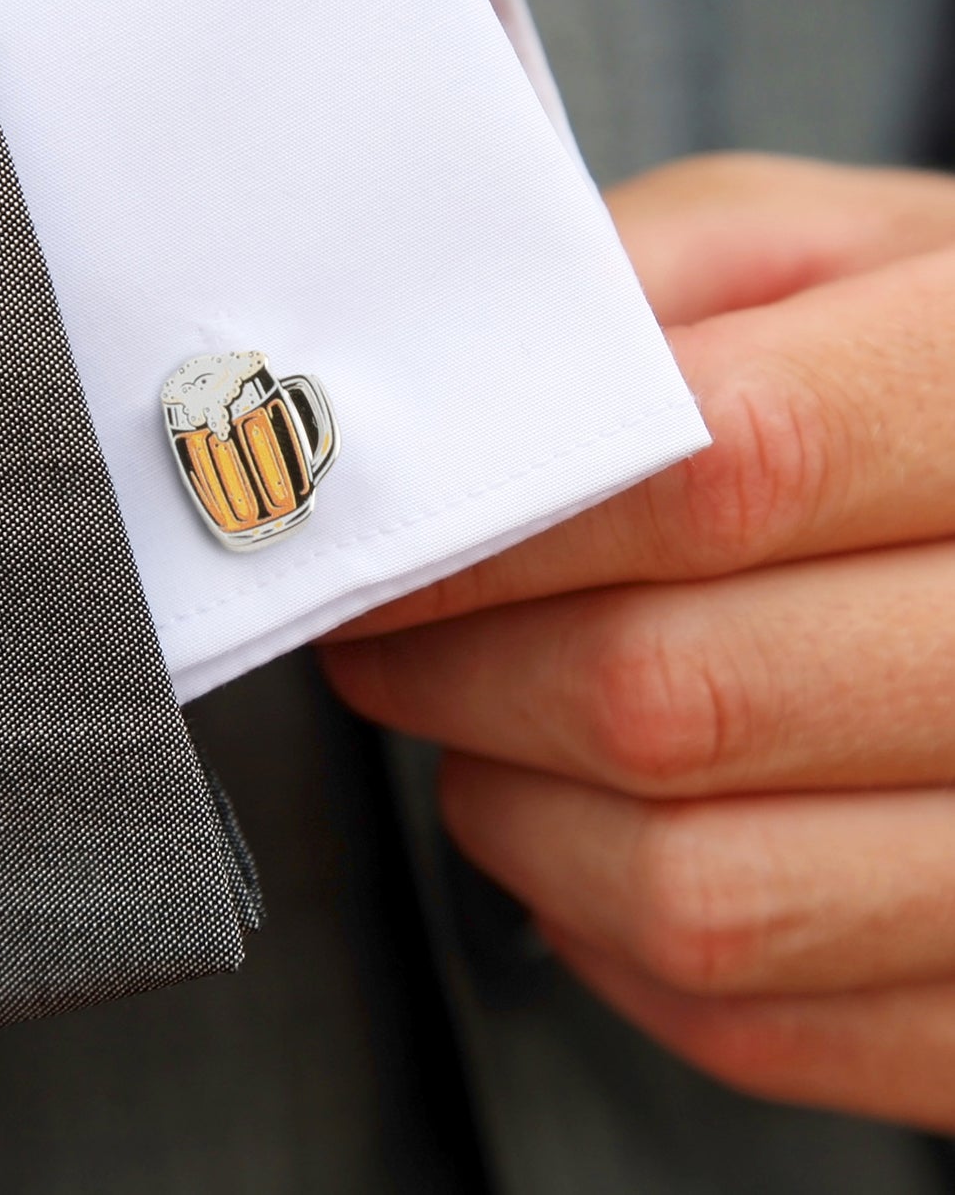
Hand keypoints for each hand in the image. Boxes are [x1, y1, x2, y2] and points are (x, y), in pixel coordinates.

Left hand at [319, 154, 954, 1129]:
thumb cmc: (928, 362)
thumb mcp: (817, 252)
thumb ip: (642, 284)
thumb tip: (442, 391)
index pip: (719, 472)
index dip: (499, 525)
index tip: (372, 541)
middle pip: (672, 697)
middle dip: (457, 668)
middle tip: (382, 630)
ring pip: (692, 891)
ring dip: (510, 812)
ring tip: (476, 724)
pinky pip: (746, 1018)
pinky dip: (600, 927)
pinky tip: (585, 825)